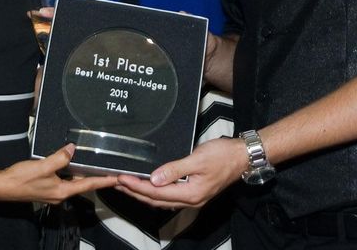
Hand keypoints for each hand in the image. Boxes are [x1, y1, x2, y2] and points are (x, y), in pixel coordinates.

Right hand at [0, 144, 117, 203]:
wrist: (2, 186)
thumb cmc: (21, 178)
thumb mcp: (42, 166)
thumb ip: (59, 158)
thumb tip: (72, 149)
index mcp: (62, 191)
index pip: (88, 185)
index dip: (104, 180)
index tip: (117, 177)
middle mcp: (60, 194)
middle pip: (82, 184)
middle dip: (95, 176)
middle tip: (109, 167)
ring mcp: (52, 191)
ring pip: (72, 181)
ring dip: (82, 173)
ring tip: (94, 163)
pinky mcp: (45, 187)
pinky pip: (62, 179)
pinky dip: (69, 171)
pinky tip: (70, 163)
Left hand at [116, 137, 244, 208]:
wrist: (242, 157)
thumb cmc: (222, 155)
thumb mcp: (197, 159)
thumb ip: (174, 169)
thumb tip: (153, 179)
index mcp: (190, 194)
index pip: (155, 193)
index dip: (135, 186)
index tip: (119, 177)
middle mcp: (190, 200)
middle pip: (155, 199)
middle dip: (134, 192)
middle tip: (114, 182)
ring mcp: (192, 198)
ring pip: (161, 200)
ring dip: (142, 193)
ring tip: (125, 184)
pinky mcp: (194, 192)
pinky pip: (168, 196)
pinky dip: (154, 192)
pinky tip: (147, 186)